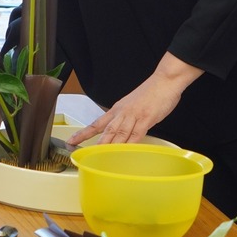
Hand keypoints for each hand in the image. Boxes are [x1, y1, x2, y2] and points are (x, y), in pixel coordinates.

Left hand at [67, 53, 203, 145]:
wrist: (164, 80)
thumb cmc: (151, 93)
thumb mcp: (132, 105)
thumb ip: (125, 119)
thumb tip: (120, 132)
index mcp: (117, 109)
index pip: (97, 123)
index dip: (84, 132)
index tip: (72, 140)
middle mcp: (122, 113)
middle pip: (105, 130)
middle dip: (93, 142)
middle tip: (81, 151)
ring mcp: (134, 115)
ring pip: (118, 132)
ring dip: (108, 145)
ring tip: (98, 155)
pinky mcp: (147, 118)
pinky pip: (137, 133)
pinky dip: (130, 144)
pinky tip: (124, 151)